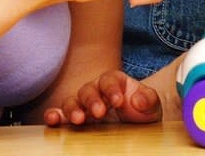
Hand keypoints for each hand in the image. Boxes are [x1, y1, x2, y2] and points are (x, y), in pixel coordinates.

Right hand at [43, 70, 160, 125]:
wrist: (136, 125)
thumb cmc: (142, 110)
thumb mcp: (152, 104)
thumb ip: (148, 98)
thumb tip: (137, 100)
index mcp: (113, 82)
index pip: (109, 80)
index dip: (112, 89)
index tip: (118, 101)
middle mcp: (95, 90)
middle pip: (88, 90)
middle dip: (92, 100)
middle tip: (99, 113)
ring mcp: (83, 105)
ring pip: (72, 101)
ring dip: (73, 109)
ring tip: (78, 119)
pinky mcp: (75, 118)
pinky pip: (61, 115)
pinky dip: (54, 116)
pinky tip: (52, 120)